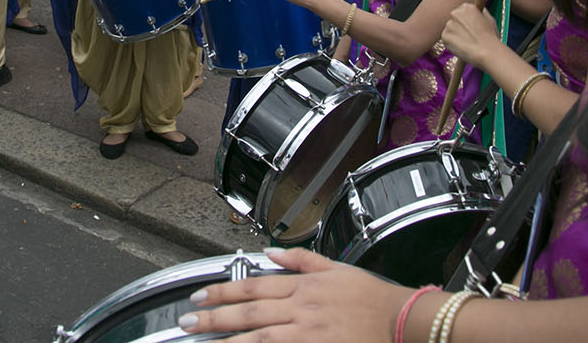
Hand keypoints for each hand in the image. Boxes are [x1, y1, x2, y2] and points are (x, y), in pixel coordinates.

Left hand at [179, 246, 415, 340]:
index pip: (252, 286)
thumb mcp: (335, 268)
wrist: (400, 320)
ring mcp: (307, 334)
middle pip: (248, 313)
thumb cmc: (370, 297)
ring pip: (258, 338)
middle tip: (187, 322)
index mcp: (302, 285)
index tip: (200, 295)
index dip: (223, 291)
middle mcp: (301, 309)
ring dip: (228, 340)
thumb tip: (270, 253)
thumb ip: (300, 260)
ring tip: (204, 342)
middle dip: (213, 317)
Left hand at [441, 2, 500, 67]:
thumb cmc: (491, 37)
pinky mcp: (444, 36)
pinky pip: (447, 39)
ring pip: (450, 30)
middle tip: (468, 37)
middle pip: (454, 20)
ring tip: (468, 44)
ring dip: (456, 36)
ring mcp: (449, 24)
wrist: (488, 52)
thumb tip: (479, 10)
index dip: (466, 21)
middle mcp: (456, 13)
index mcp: (467, 7)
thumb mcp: (489, 19)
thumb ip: (481, 12)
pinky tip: (463, 47)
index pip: (461, 11)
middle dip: (459, 27)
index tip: (470, 28)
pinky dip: (452, 44)